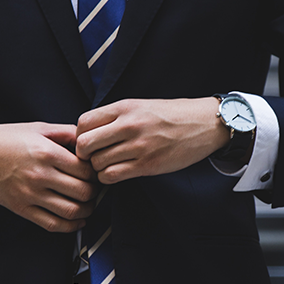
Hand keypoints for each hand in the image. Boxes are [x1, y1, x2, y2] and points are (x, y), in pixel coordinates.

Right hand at [0, 122, 97, 232]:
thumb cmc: (6, 139)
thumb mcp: (38, 128)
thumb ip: (66, 132)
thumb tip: (89, 140)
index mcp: (46, 152)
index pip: (85, 170)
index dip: (96, 172)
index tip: (95, 172)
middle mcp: (39, 175)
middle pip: (83, 192)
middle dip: (94, 192)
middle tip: (94, 188)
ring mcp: (30, 194)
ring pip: (71, 211)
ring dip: (87, 211)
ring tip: (88, 204)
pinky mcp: (21, 208)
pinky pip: (52, 224)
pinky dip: (70, 226)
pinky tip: (77, 220)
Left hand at [75, 98, 230, 184]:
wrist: (204, 124)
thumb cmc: (171, 115)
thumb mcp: (140, 105)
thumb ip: (114, 117)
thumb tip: (87, 132)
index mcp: (124, 107)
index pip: (83, 123)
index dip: (79, 135)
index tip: (88, 141)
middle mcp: (129, 125)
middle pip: (84, 145)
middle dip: (84, 154)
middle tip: (93, 157)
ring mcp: (138, 146)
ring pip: (97, 163)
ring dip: (98, 168)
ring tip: (108, 164)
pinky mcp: (147, 165)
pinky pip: (112, 176)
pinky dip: (109, 177)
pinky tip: (117, 172)